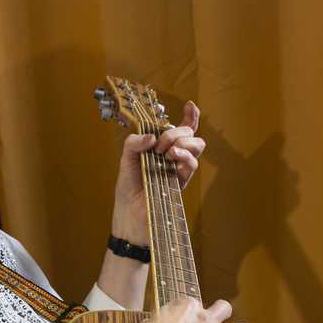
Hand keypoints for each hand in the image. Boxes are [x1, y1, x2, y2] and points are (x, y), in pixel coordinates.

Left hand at [111, 101, 205, 245]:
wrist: (129, 216)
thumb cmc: (127, 190)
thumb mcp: (125, 161)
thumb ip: (133, 143)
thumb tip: (152, 137)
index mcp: (160, 149)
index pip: (181, 129)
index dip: (190, 117)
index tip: (190, 105)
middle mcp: (172, 157)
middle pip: (190, 134)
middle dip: (177, 132)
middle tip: (159, 145)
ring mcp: (178, 170)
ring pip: (197, 146)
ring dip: (183, 142)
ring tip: (166, 152)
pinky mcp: (181, 183)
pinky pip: (192, 165)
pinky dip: (184, 157)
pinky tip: (171, 157)